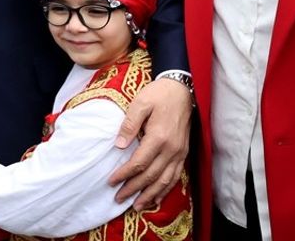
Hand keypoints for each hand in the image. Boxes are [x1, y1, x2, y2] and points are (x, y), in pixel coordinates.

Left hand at [107, 77, 191, 209]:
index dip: (124, 174)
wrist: (182, 89)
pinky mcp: (183, 152)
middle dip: (134, 189)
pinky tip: (157, 198)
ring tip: (137, 206)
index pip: (139, 163)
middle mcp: (171, 149)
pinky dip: (166, 189)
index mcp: (159, 137)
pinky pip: (175, 176)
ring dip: (150, 195)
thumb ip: (129, 125)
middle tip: (119, 198)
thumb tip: (119, 146)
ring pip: (165, 180)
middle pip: (151, 176)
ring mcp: (179, 152)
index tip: (111, 182)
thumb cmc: (159, 94)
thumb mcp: (140, 103)